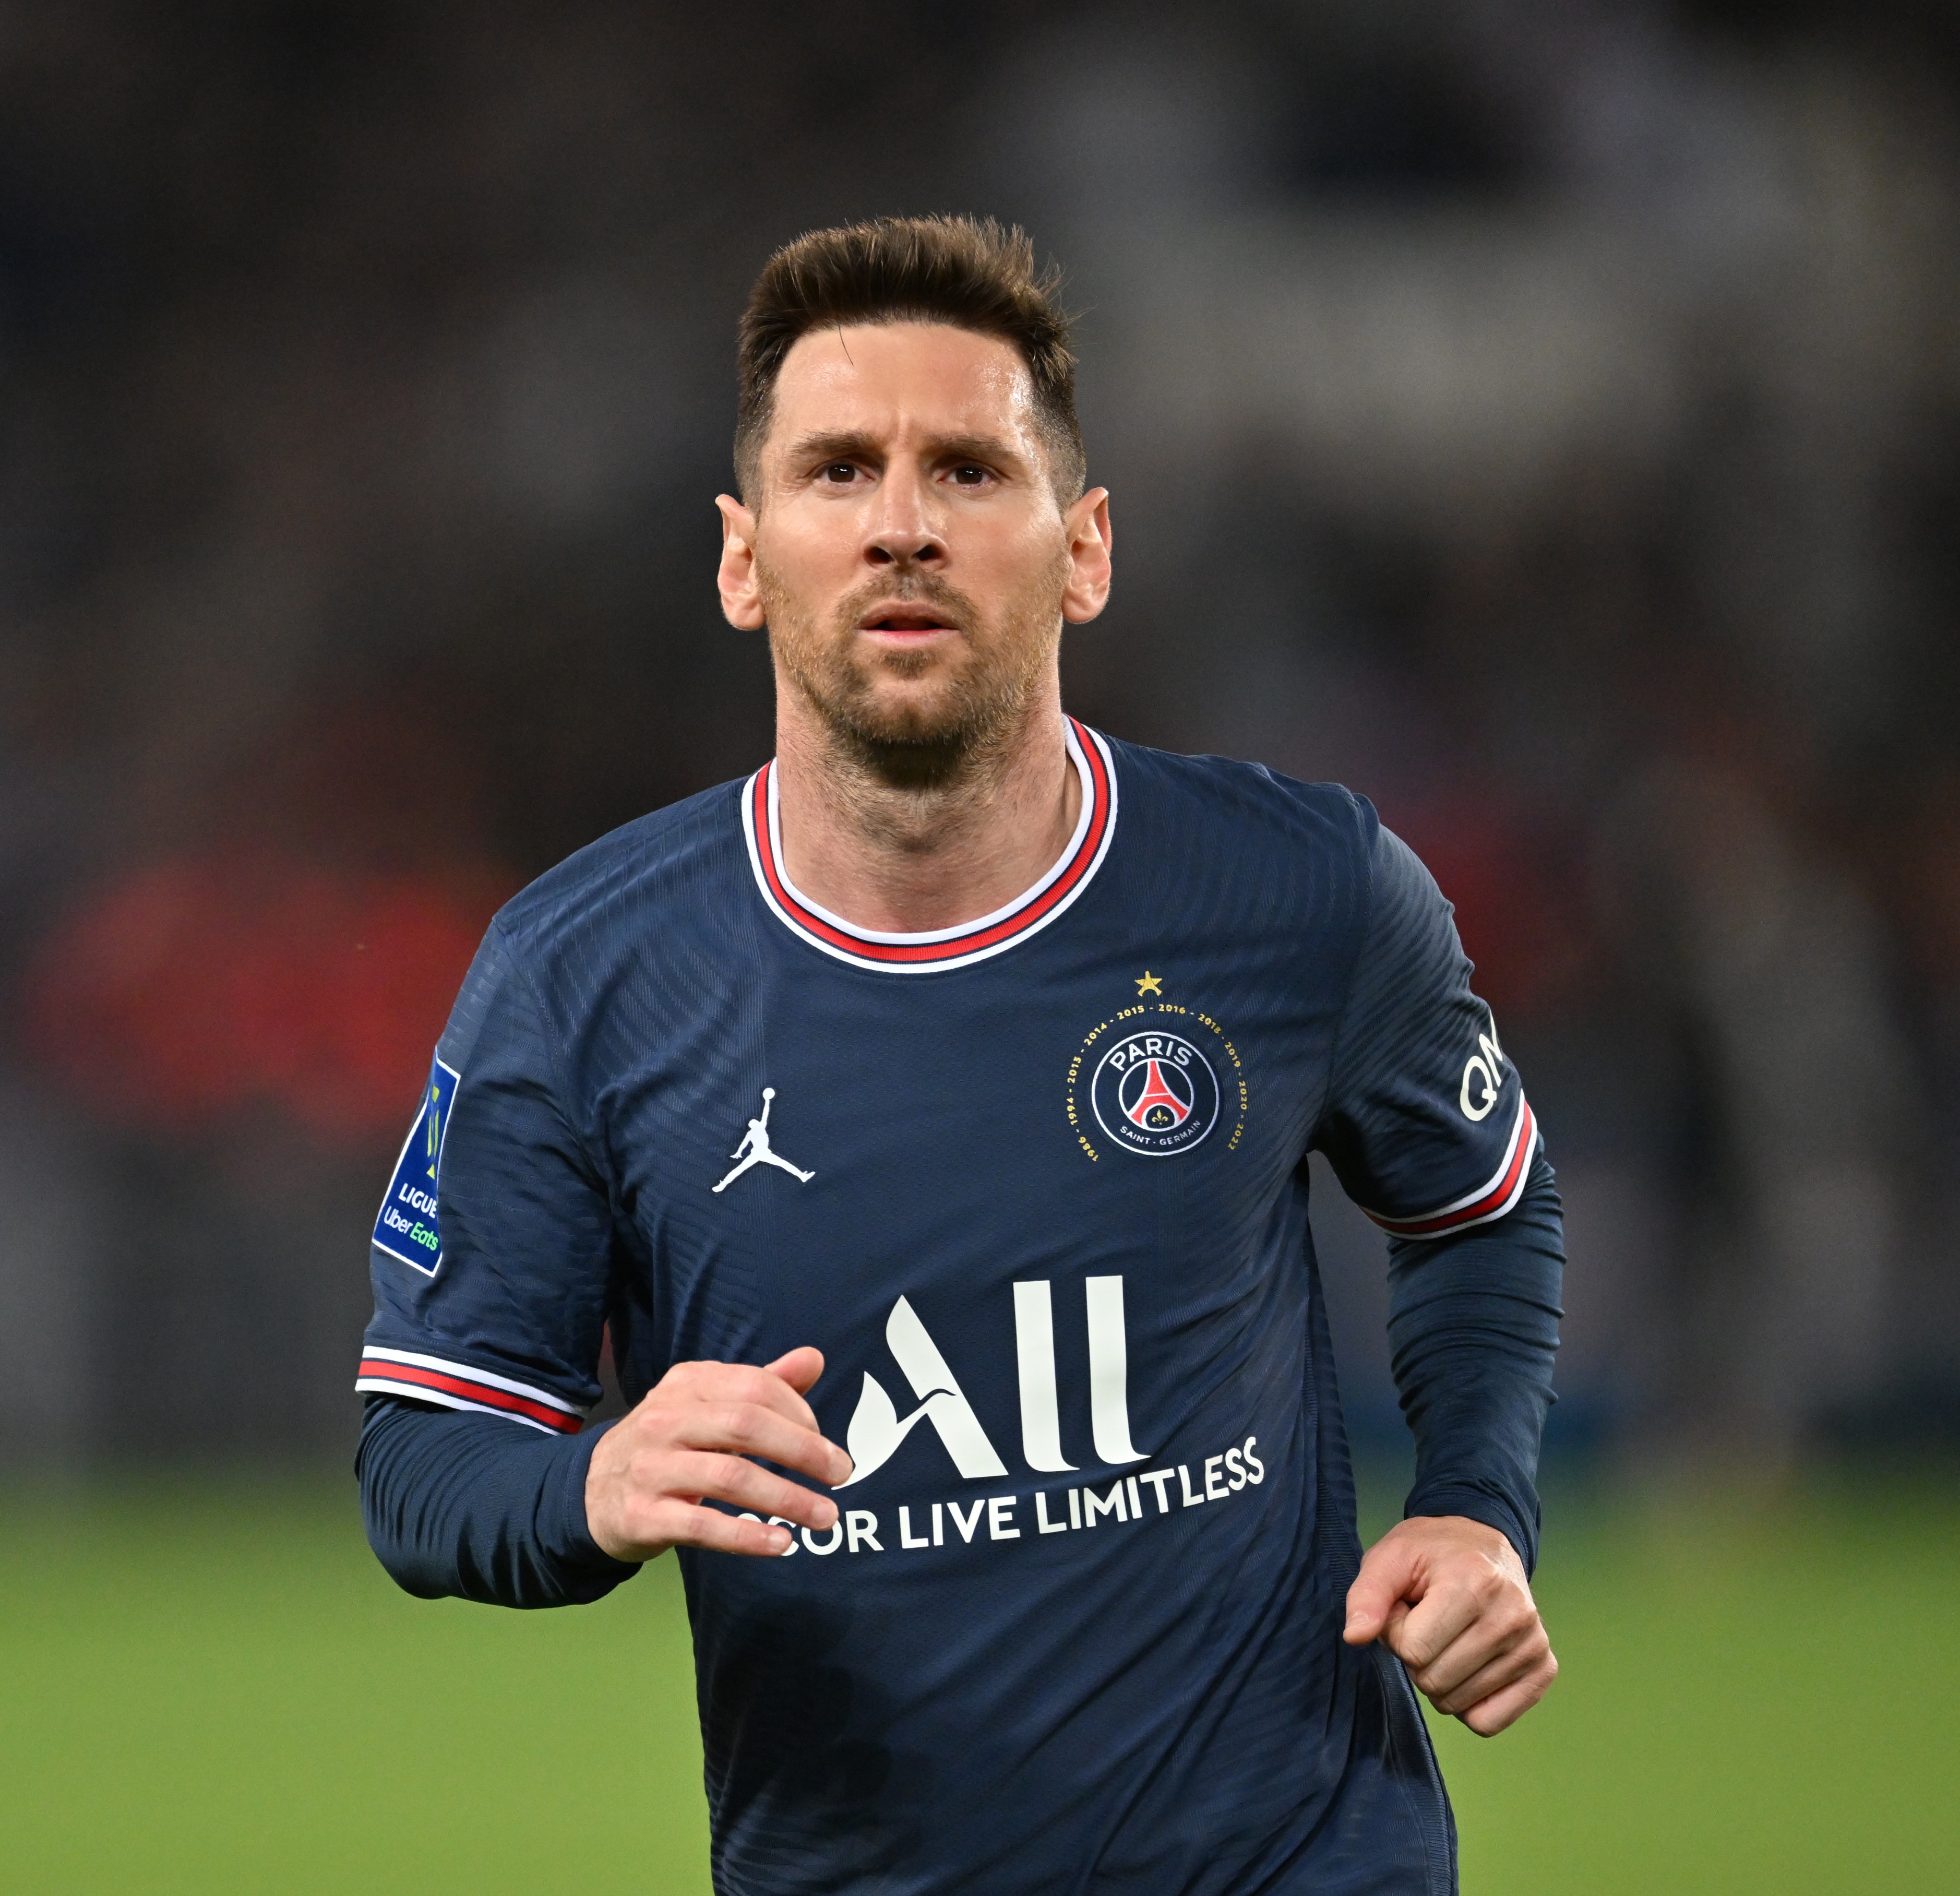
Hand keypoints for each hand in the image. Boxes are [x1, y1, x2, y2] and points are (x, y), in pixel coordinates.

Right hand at [584, 1346, 851, 1560]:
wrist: (592, 1491)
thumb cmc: (669, 1444)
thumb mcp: (707, 1404)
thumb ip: (762, 1384)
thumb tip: (814, 1360)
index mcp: (687, 1384)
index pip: (754, 1387)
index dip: (799, 1413)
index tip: (826, 1444)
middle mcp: (665, 1419)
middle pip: (745, 1426)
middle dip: (802, 1450)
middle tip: (842, 1474)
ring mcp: (650, 1468)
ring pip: (729, 1478)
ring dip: (786, 1498)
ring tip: (825, 1516)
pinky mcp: (642, 1515)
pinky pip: (702, 1526)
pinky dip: (747, 1536)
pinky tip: (780, 1543)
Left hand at [1342, 1515, 1556, 1735]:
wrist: (1484, 1544)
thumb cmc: (1431, 1553)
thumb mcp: (1389, 1558)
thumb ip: (1366, 1596)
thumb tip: (1355, 1637)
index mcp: (1475, 1581)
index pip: (1414, 1649)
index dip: (1397, 1633)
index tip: (1407, 1608)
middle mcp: (1512, 1616)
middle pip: (1435, 1680)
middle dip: (1417, 1657)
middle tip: (1427, 1623)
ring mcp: (1532, 1645)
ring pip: (1458, 1704)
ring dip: (1440, 1677)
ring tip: (1448, 1635)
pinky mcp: (1543, 1669)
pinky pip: (1488, 1723)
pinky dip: (1468, 1704)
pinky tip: (1468, 1664)